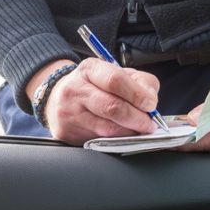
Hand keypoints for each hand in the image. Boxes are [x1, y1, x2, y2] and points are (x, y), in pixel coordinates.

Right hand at [28, 58, 160, 144]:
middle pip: (112, 107)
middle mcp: (75, 89)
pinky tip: (122, 135)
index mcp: (89, 69)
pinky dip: (117, 140)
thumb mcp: (115, 73)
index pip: (115, 80)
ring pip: (107, 128)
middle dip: (137, 118)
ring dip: (130, 131)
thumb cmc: (94, 86)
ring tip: (139, 130)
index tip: (151, 104)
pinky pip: (99, 140)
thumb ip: (139, 81)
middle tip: (149, 124)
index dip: (137, 94)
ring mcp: (69, 113)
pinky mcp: (66, 132)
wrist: (58, 98)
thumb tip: (150, 99)